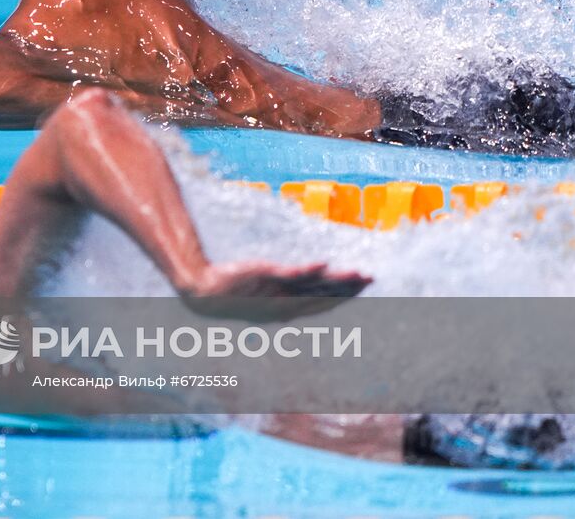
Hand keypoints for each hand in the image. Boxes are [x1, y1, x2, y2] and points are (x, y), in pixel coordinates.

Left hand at [181, 261, 370, 320]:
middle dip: (348, 289)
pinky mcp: (264, 276)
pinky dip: (308, 271)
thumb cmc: (231, 293)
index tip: (361, 286)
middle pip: (323, 297)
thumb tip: (293, 288)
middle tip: (370, 279)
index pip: (321, 304)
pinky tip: (324, 264)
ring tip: (358, 273)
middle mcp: (284, 304)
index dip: (343, 297)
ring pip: (313, 287)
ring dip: (337, 281)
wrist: (204, 293)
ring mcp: (276, 291)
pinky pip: (290, 275)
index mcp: (285, 310)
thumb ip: (281, 292)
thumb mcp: (260, 297)